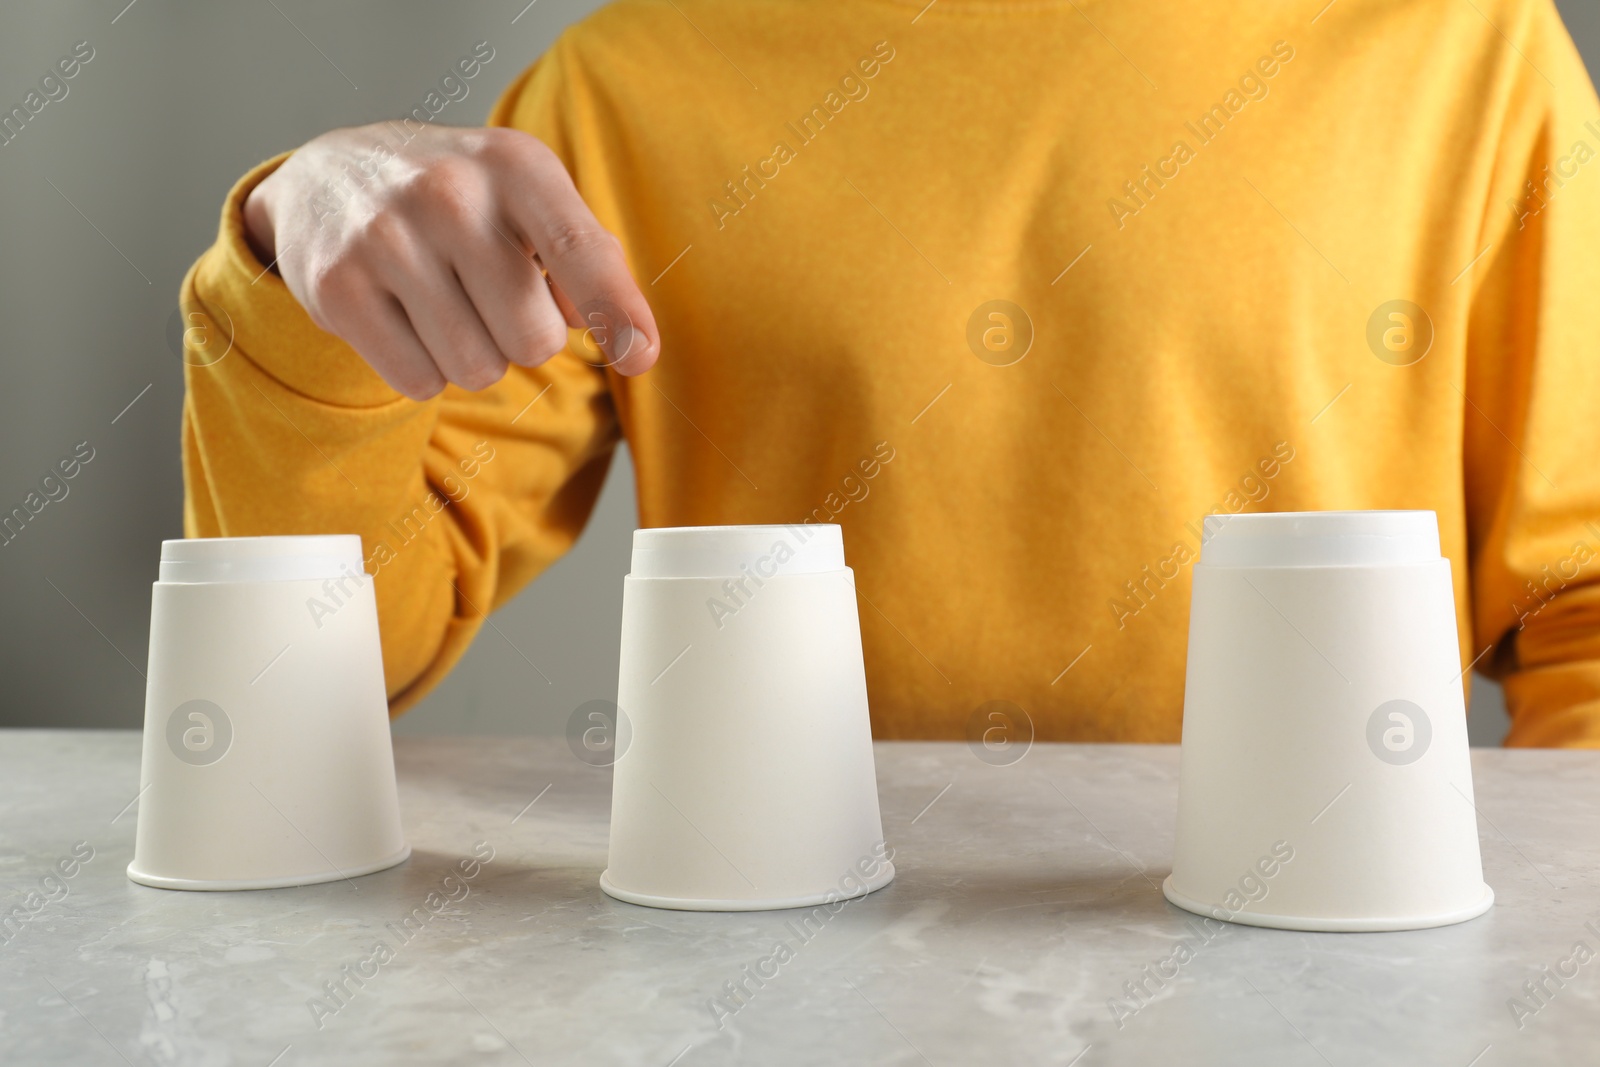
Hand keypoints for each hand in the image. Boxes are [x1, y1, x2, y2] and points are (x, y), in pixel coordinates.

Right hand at [242, 123, 658, 397]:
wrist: (327, 177)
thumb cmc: (459, 200)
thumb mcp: (528, 199)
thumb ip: (586, 257)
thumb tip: (622, 337)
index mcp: (514, 165)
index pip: (581, 250)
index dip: (616, 312)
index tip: (639, 357)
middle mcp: (449, 193)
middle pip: (533, 339)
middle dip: (524, 339)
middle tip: (491, 301)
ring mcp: (386, 238)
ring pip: (476, 369)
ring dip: (473, 358)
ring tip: (445, 306)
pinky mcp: (338, 287)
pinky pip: (419, 382)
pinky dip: (423, 371)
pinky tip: (405, 320)